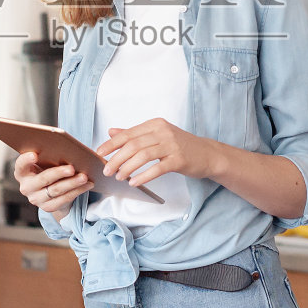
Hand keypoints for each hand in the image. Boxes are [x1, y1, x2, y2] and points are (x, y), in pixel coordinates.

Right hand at [12, 150, 91, 221]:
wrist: (49, 191)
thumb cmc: (46, 168)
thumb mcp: (43, 162)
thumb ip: (47, 155)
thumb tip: (65, 148)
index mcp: (22, 172)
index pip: (20, 165)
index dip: (26, 160)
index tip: (35, 154)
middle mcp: (26, 187)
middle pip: (43, 179)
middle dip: (58, 173)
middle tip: (72, 168)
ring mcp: (36, 199)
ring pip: (56, 190)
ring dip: (72, 183)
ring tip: (84, 177)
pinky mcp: (48, 208)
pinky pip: (64, 199)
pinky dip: (77, 191)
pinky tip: (87, 184)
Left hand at [95, 118, 219, 187]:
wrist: (208, 154)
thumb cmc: (181, 146)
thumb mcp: (158, 135)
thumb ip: (135, 134)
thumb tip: (112, 131)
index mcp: (155, 124)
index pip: (128, 133)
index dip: (111, 143)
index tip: (99, 153)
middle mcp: (162, 132)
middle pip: (133, 145)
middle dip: (117, 158)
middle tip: (107, 170)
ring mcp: (172, 145)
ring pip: (143, 156)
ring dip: (127, 168)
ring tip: (119, 177)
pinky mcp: (179, 159)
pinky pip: (157, 168)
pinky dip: (143, 176)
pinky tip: (134, 183)